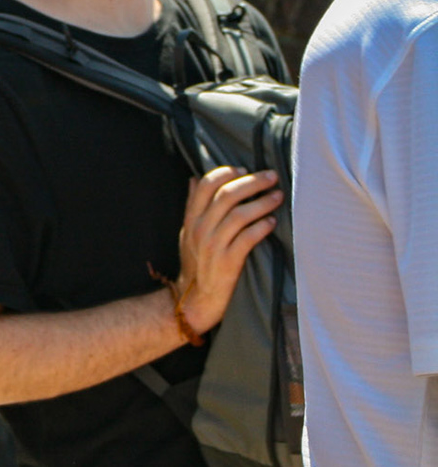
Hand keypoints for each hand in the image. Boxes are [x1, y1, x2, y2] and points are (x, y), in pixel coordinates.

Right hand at [174, 165, 282, 334]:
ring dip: (262, 202)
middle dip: (252, 182)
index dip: (226, 172)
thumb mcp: (188, 231)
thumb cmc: (196, 261)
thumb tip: (193, 178)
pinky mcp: (228, 261)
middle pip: (227, 195)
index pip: (205, 185)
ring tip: (278, 197)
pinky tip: (272, 222)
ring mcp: (213, 245)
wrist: (197, 298)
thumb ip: (192, 205)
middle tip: (271, 176)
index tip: (244, 168)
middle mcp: (200, 228)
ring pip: (240, 214)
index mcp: (191, 218)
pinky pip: (248, 238)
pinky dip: (261, 227)